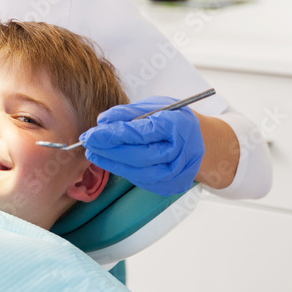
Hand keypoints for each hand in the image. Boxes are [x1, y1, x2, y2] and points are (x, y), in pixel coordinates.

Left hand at [79, 97, 204, 195]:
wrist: (204, 142)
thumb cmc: (176, 119)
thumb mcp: (156, 106)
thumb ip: (129, 113)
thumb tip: (102, 121)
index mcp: (178, 127)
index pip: (140, 133)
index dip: (113, 134)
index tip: (92, 133)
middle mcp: (180, 153)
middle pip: (138, 155)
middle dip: (109, 150)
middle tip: (87, 142)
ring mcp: (177, 173)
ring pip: (138, 172)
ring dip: (111, 163)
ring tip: (93, 153)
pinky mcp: (170, 186)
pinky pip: (141, 179)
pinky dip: (123, 170)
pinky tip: (109, 161)